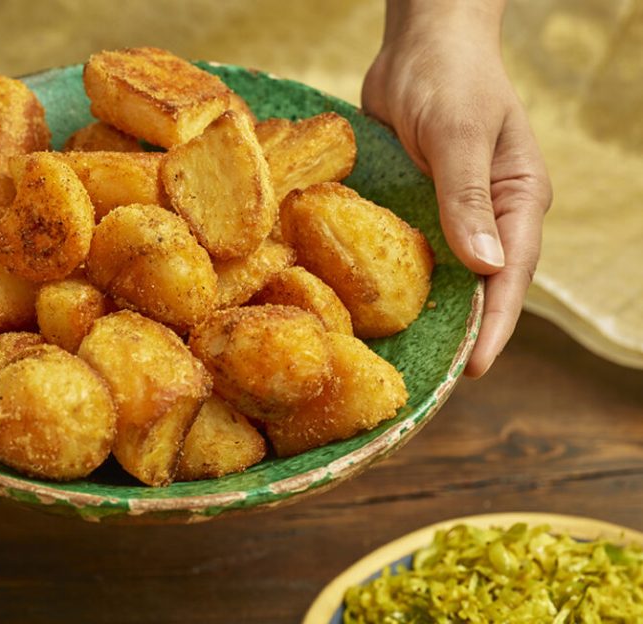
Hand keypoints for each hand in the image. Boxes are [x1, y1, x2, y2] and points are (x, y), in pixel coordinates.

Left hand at [361, 1, 550, 376]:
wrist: (418, 43)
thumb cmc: (450, 78)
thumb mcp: (460, 133)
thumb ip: (467, 197)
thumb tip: (486, 267)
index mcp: (517, 202)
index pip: (510, 276)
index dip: (493, 326)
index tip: (472, 370)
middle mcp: (487, 216)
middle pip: (477, 287)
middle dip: (458, 333)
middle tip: (428, 381)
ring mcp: (449, 213)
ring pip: (440, 275)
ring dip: (422, 313)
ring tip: (395, 359)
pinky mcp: (413, 206)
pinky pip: (405, 252)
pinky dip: (392, 280)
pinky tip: (366, 309)